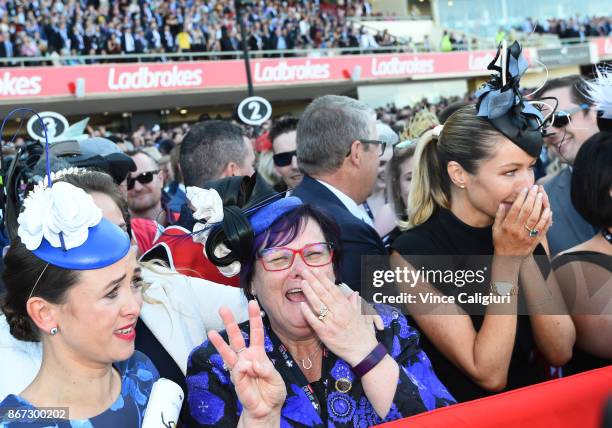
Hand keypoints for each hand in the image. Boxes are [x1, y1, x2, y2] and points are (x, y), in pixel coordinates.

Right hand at [208, 301, 285, 420]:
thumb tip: (251, 363)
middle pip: (237, 337)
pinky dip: (243, 369)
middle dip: (230, 323)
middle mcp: (246, 357)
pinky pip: (237, 369)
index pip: (257, 332)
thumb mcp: (276, 378)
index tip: (252, 303)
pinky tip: (246, 368)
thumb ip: (266, 369)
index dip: (255, 318)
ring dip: (219, 342)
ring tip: (210, 331)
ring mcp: (240, 367)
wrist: (267, 409)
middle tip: (223, 308)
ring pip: (228, 351)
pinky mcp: (236, 379)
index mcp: (259, 353)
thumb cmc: (272, 392)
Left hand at [298, 268, 378, 366]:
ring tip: (302, 283)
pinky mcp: (325, 333)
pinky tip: (301, 305)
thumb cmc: (362, 333)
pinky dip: (308, 313)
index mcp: (346, 307)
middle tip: (304, 271)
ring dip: (309, 292)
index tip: (315, 270)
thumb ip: (354, 303)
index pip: (333, 289)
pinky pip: (314, 321)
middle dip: (313, 281)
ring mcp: (331, 323)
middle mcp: (338, 312)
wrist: (363, 351)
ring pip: (318, 305)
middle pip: (323, 293)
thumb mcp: (361, 315)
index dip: (323, 279)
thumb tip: (354, 293)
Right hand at [493, 185, 552, 256]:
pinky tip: (549, 211)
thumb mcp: (495, 229)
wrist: (508, 258)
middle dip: (531, 198)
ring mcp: (527, 235)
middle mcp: (517, 230)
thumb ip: (499, 216)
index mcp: (507, 226)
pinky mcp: (534, 240)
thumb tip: (503, 204)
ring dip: (539, 205)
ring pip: (535, 218)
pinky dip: (546, 219)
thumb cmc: (500, 242)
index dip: (521, 198)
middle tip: (535, 188)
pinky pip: (542, 228)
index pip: (515, 209)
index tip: (524, 189)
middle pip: (527, 211)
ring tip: (541, 195)